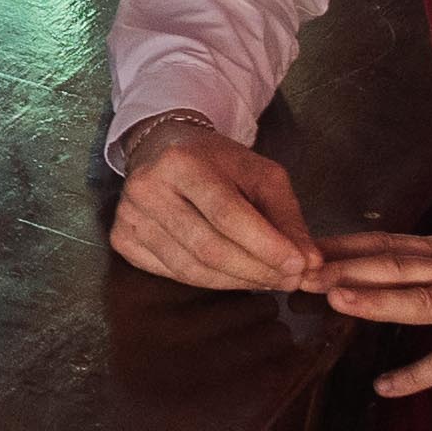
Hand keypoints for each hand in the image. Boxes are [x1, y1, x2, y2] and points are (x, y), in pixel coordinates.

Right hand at [110, 114, 316, 289]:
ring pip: (190, 269)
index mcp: (182, 162)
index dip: (265, 245)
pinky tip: (233, 276)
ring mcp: (128, 217)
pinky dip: (209, 282)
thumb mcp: (260, 174)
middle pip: (208, 248)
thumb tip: (309, 263)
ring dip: (237, 282)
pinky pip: (171, 275)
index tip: (299, 266)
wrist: (163, 148)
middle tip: (290, 281)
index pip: (227, 214)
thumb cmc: (218, 162)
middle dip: (256, 270)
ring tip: (268, 281)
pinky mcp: (122, 239)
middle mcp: (147, 189)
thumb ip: (286, 217)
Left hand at [317, 206, 431, 396]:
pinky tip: (387, 388)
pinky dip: (419, 372)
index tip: (309, 245)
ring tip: (332, 297)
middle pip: (393, 263)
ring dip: (374, 296)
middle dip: (343, 266)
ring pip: (417, 296)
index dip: (349, 245)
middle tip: (296, 268)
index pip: (394, 243)